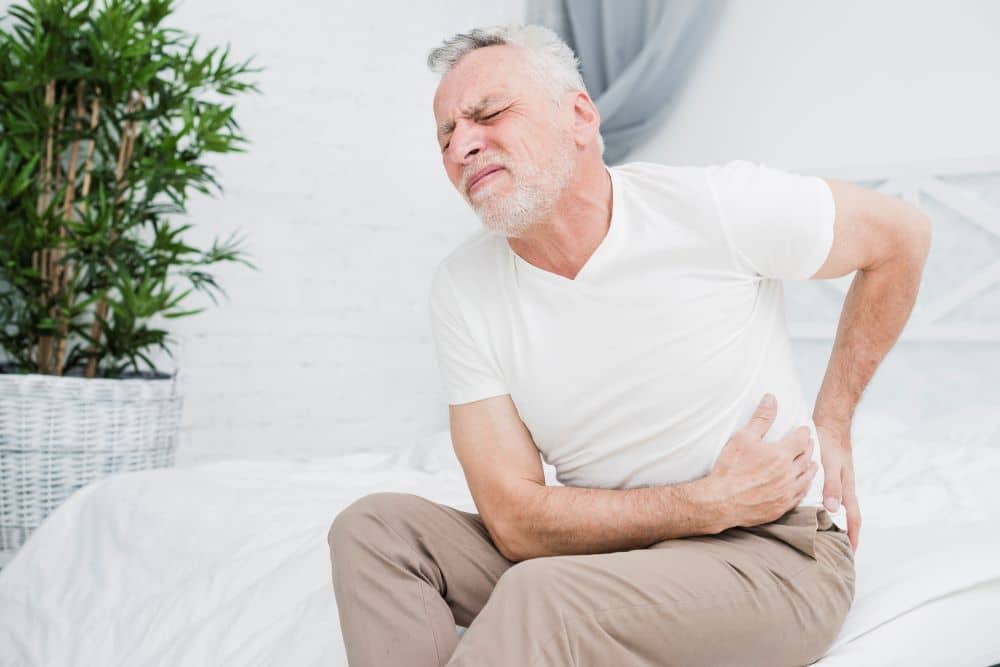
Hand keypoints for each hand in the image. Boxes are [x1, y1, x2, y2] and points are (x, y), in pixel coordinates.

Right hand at [708, 393, 817, 529]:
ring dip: (811, 468)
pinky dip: (804, 487)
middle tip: (809, 443)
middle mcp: (789, 473)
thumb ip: (761, 417)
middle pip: (807, 458)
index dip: (804, 432)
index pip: (801, 439)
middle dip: (809, 448)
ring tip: (812, 463)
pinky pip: (800, 495)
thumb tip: (771, 398)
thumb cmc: (730, 468)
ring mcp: (786, 492)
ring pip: (806, 478)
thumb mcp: (743, 437)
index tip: (804, 429)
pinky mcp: (782, 507)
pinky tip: (802, 485)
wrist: (721, 501)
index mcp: (781, 454)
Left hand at [816, 421, 861, 552]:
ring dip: (834, 524)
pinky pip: (828, 499)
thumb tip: (832, 510)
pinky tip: (814, 514)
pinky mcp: (827, 478)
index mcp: (847, 490)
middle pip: (846, 518)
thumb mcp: (831, 465)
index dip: (853, 536)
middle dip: (844, 535)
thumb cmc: (830, 444)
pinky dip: (824, 510)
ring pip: (836, 509)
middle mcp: (843, 490)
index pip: (853, 519)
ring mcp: (836, 484)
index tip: (851, 553)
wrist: (829, 425)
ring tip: (824, 539)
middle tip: (836, 553)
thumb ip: (832, 486)